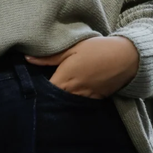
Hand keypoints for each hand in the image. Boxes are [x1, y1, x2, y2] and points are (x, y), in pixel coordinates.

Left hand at [24, 36, 139, 98]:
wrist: (126, 57)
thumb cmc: (97, 49)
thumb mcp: (72, 48)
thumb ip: (49, 56)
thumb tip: (27, 59)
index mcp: (65, 78)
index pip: (46, 92)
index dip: (37, 92)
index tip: (30, 88)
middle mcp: (74, 91)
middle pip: (55, 101)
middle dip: (47, 99)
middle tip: (39, 94)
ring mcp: (86, 97)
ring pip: (68, 104)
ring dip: (61, 101)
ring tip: (53, 97)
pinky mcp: (96, 99)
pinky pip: (81, 104)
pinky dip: (74, 102)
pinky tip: (71, 96)